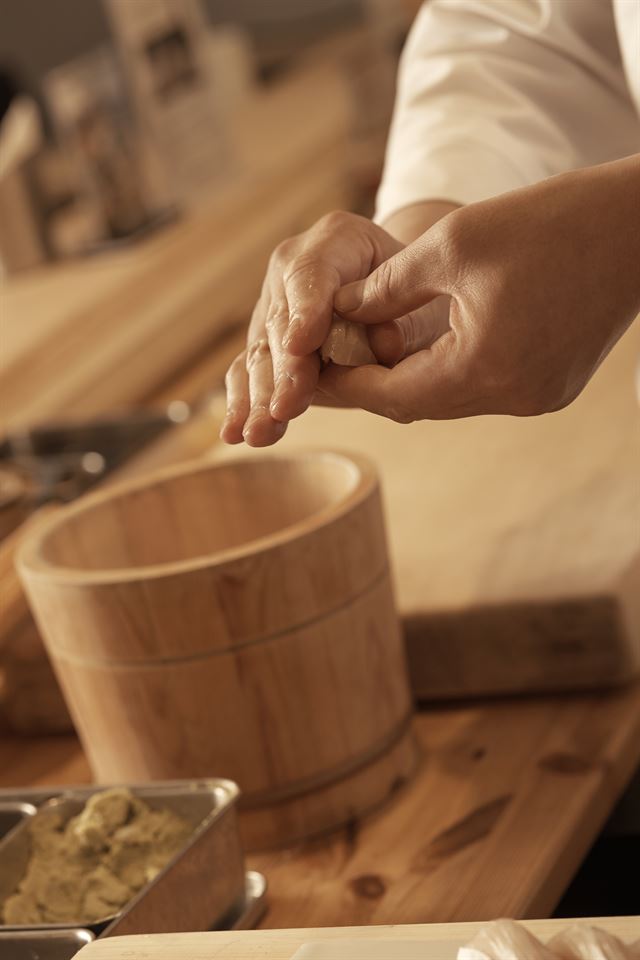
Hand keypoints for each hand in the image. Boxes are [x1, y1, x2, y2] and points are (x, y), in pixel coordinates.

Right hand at [221, 212, 406, 446]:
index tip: (300, 345)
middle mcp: (294, 269)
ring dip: (259, 397)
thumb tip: (383, 347)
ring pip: (261, 353)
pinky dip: (244, 404)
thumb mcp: (424, 301)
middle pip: (280, 321)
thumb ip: (405, 321)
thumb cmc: (419, 298)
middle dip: (283, 370)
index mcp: (338, 240)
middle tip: (285, 408)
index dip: (305, 312)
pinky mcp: (265, 343)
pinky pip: (249, 372)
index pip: (313, 275)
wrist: (404, 300)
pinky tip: (234, 433)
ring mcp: (274, 306)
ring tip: (258, 433)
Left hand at [320, 156, 639, 420]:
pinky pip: (483, 390)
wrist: (637, 226)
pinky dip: (448, 372)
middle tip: (328, 363)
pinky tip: (426, 346)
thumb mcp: (453, 244)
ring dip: (409, 377)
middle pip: (419, 404)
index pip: (390, 395)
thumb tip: (341, 310)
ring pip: (450, 399)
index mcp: (484, 369)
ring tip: (368, 351)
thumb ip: (388, 287)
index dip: (344, 383)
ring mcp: (538, 397)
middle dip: (372, 383)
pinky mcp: (553, 387)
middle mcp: (513, 397)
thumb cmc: (548, 222)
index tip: (307, 371)